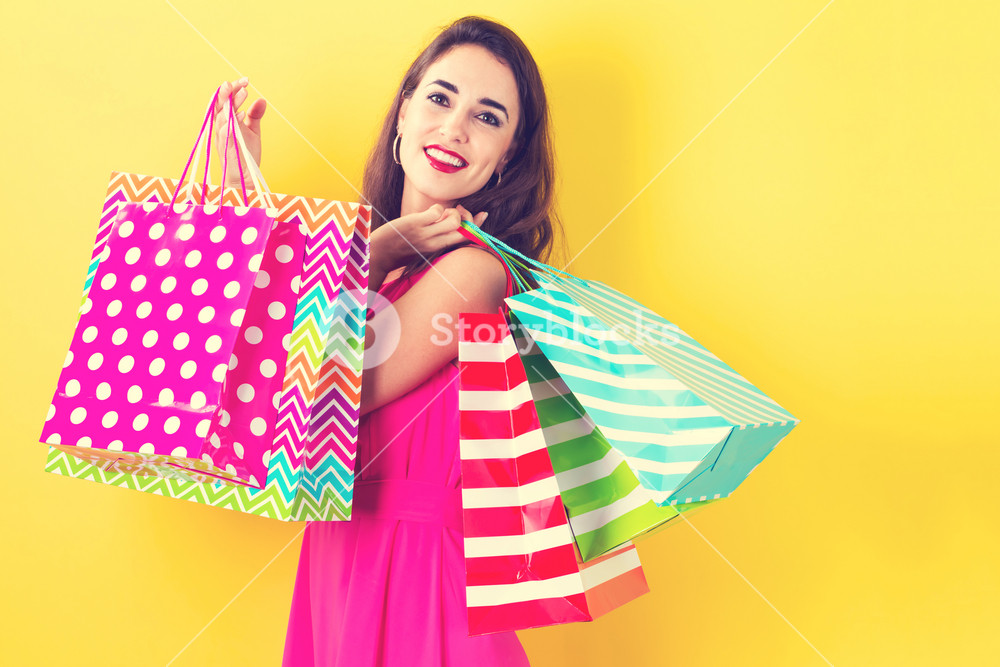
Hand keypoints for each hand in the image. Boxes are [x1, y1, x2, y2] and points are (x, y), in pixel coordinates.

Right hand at [213, 77, 266, 187]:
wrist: (245, 177)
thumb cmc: (245, 153)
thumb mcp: (252, 131)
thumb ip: (255, 115)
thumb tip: (262, 99)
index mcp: (225, 121)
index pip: (225, 101)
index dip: (233, 89)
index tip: (246, 81)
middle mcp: (220, 127)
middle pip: (219, 105)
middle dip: (228, 92)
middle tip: (241, 82)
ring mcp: (222, 138)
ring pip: (221, 117)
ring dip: (232, 104)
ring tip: (243, 93)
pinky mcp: (227, 148)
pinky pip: (226, 133)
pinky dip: (232, 123)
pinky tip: (241, 114)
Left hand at [371, 204, 488, 274]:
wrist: (379, 254)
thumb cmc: (402, 248)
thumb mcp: (424, 246)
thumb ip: (438, 234)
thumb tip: (450, 218)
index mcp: (440, 249)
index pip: (467, 239)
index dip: (478, 226)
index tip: (482, 214)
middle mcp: (436, 244)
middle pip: (465, 230)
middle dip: (468, 217)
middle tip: (458, 211)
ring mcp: (427, 235)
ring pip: (454, 220)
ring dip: (452, 212)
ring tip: (441, 213)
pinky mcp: (416, 225)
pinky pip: (436, 212)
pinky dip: (437, 208)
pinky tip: (428, 212)